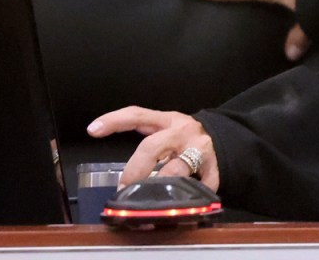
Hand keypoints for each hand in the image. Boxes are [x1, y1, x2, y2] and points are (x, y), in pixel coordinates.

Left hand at [88, 106, 218, 188]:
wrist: (226, 139)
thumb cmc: (186, 140)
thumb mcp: (168, 133)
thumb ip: (149, 147)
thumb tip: (122, 179)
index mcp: (168, 120)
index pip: (138, 115)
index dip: (115, 120)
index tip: (92, 129)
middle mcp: (182, 132)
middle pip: (152, 147)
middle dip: (134, 170)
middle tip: (123, 187)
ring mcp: (200, 149)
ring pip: (175, 170)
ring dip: (158, 187)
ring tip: (150, 201)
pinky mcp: (214, 167)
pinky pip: (199, 186)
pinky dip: (189, 198)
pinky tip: (182, 203)